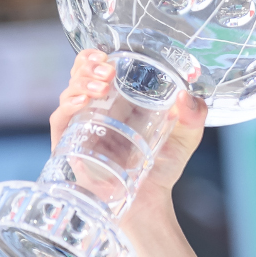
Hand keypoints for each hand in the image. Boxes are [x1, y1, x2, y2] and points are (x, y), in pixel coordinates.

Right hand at [50, 49, 207, 221]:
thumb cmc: (163, 166)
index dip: (98, 56)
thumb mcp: (185, 136)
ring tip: (100, 85)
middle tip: (107, 70)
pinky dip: (67, 107)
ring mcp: (81, 125)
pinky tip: (82, 102)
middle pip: (80, 74)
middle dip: (88, 64)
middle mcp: (96, 108)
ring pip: (69, 92)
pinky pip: (60, 120)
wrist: (149, 201)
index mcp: (118, 99)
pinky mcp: (69, 145)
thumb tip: (188, 95)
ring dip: (80, 82)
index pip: (99, 67)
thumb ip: (194, 115)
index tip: (110, 55)